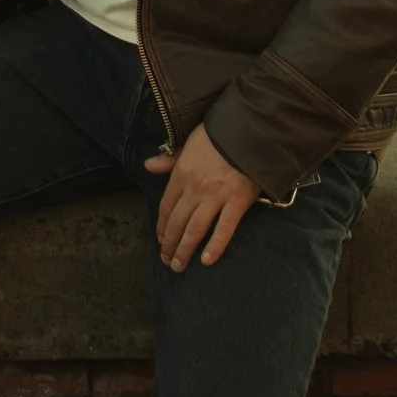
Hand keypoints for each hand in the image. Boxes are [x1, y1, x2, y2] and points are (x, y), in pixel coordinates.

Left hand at [147, 126, 260, 270]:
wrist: (249, 130)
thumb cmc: (218, 136)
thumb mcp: (188, 143)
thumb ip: (169, 159)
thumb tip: (148, 165)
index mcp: (181, 174)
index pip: (167, 207)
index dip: (162, 226)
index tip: (160, 240)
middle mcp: (195, 188)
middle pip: (177, 222)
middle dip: (170, 244)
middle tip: (167, 261)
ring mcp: (216, 196)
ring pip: (195, 229)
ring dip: (184, 250)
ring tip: (179, 266)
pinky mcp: (237, 202)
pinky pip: (224, 228)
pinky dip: (215, 246)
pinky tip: (206, 261)